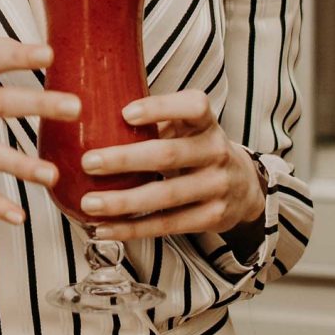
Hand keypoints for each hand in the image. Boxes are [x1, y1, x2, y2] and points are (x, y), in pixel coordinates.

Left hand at [75, 89, 265, 243]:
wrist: (245, 186)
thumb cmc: (198, 149)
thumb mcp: (189, 127)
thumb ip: (157, 119)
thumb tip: (94, 112)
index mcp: (206, 123)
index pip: (193, 107)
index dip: (160, 108)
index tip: (126, 113)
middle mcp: (216, 152)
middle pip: (169, 155)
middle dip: (125, 159)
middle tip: (89, 162)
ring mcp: (216, 186)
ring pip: (165, 196)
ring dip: (123, 201)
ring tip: (89, 203)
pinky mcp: (212, 217)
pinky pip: (167, 224)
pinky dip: (133, 228)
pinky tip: (105, 228)